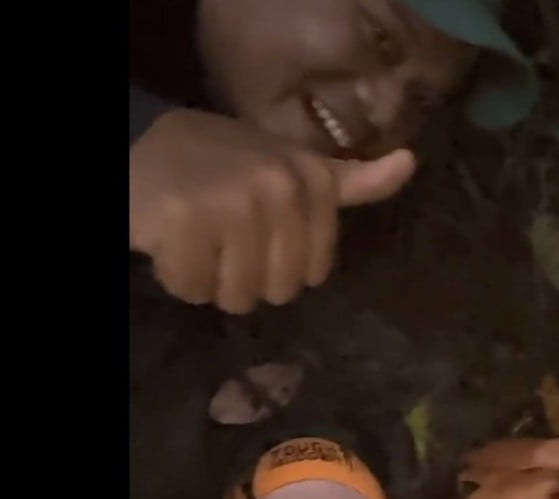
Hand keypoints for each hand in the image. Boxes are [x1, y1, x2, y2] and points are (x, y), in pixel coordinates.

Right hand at [129, 108, 415, 313]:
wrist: (147, 144)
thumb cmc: (228, 164)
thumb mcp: (296, 166)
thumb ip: (352, 180)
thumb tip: (411, 164)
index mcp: (313, 179)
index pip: (316, 271)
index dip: (284, 266)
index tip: (262, 233)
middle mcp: (280, 187)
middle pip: (279, 290)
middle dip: (247, 277)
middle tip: (225, 238)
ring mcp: (234, 202)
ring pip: (238, 295)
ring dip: (212, 281)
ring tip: (200, 239)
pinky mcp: (186, 221)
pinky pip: (195, 289)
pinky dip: (179, 277)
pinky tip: (172, 242)